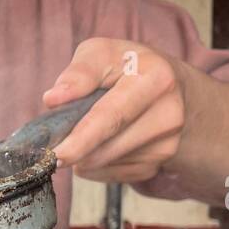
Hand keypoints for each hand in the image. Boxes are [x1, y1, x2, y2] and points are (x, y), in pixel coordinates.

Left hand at [41, 38, 188, 184]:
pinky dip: (97, 163)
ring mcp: (165, 145)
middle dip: (74, 146)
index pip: (112, 117)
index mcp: (155, 80)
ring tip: (94, 128)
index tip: (56, 155)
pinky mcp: (155, 166)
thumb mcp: (104, 53)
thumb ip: (79, 72)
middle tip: (62, 132)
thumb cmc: (129, 68)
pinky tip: (107, 141)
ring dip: (84, 154)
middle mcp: (167, 115)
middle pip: (104, 149)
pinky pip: (108, 175)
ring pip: (102, 165)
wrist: (174, 91)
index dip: (81, 139)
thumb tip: (53, 99)